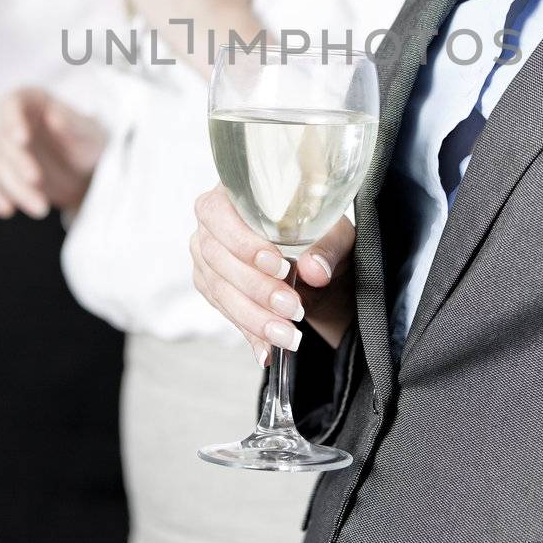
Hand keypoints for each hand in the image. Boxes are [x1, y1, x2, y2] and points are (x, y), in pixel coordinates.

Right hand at [0, 88, 108, 219]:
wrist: (84, 169)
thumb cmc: (87, 141)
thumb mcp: (89, 132)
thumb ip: (72, 123)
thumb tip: (54, 116)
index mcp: (30, 101)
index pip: (10, 104)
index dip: (12, 121)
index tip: (22, 139)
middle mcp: (9, 122)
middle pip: (3, 141)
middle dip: (18, 163)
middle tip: (38, 180)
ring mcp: (0, 147)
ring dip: (15, 189)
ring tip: (41, 209)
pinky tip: (7, 210)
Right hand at [191, 186, 356, 364]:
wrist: (317, 262)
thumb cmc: (321, 235)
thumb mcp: (334, 234)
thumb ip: (326, 248)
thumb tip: (314, 269)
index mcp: (234, 193)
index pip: (219, 213)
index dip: (243, 242)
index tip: (279, 266)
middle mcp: (212, 224)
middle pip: (217, 257)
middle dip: (256, 289)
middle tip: (293, 308)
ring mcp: (207, 257)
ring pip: (219, 290)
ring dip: (254, 318)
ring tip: (287, 336)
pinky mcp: (212, 286)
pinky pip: (225, 312)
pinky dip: (249, 332)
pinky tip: (268, 349)